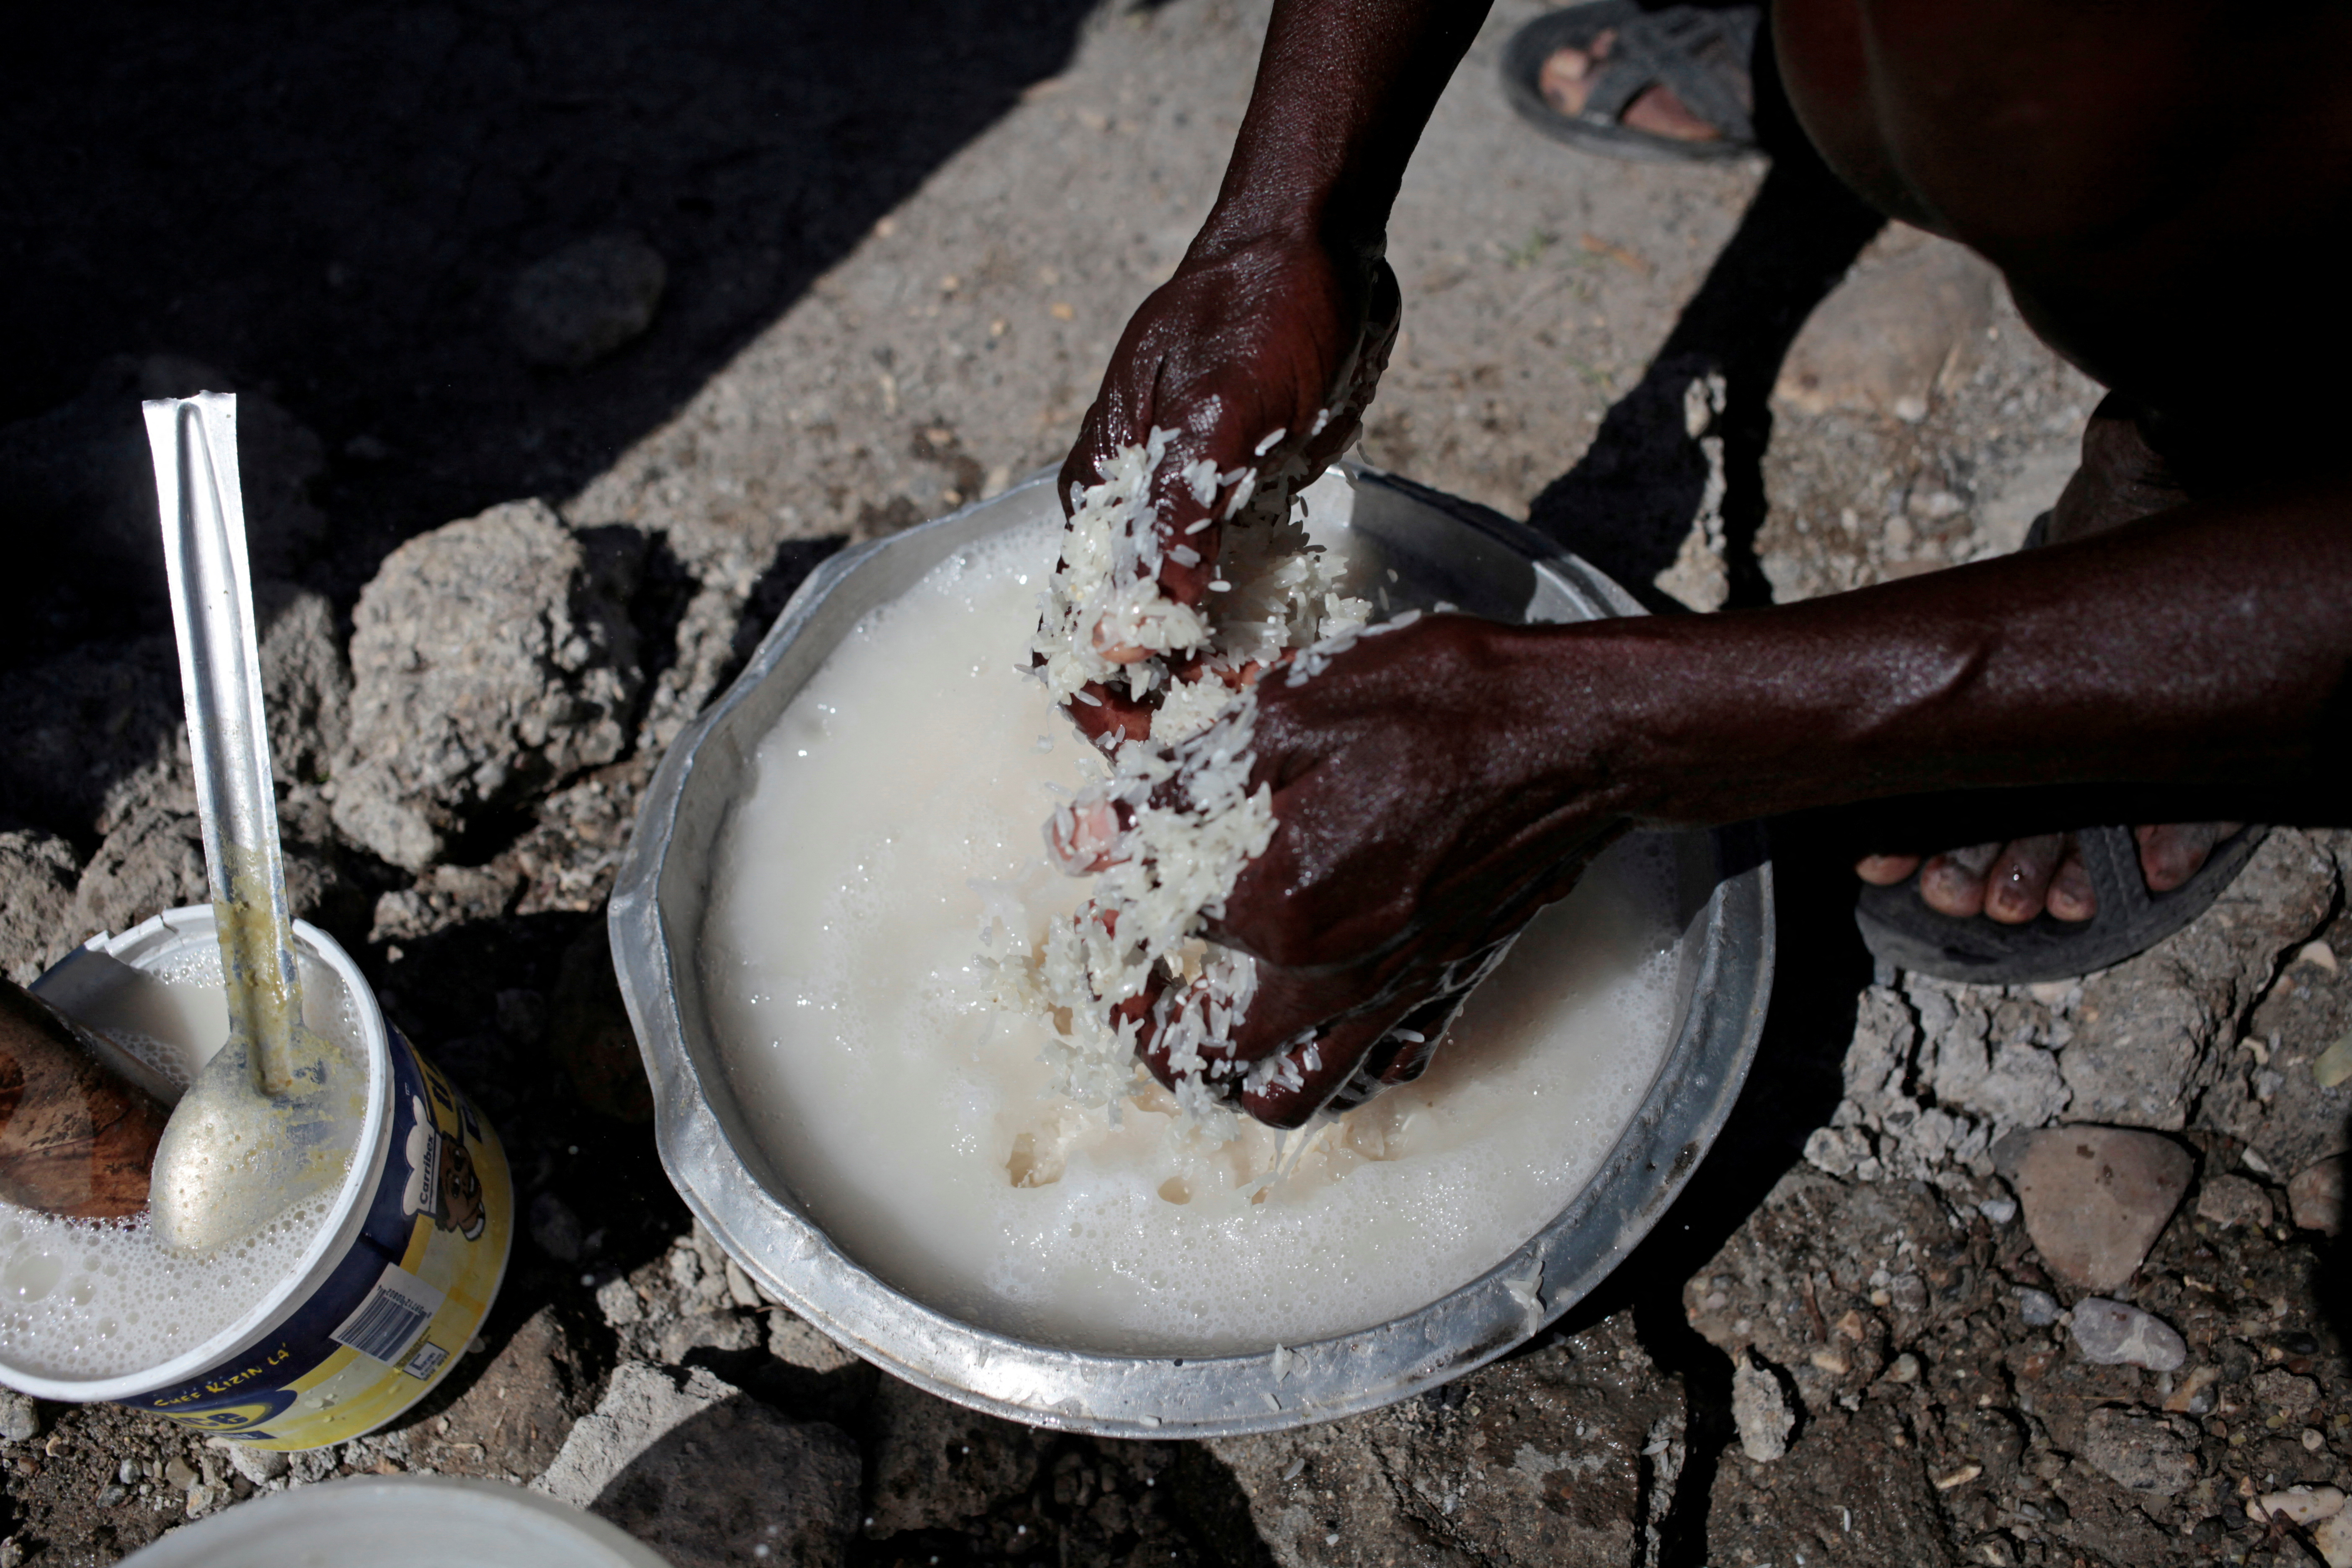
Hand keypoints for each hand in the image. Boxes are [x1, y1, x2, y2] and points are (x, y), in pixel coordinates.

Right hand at [1051, 232, 1400, 743]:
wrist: (1319, 242)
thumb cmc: (1263, 310)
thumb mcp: (1221, 406)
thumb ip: (1179, 513)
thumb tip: (1139, 624)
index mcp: (1102, 493)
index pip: (1076, 626)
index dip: (1103, 698)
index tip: (1150, 748)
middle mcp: (1130, 513)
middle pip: (1116, 640)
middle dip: (1151, 705)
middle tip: (1212, 749)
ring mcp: (1184, 514)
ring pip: (1171, 625)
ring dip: (1200, 679)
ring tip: (1250, 721)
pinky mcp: (1236, 508)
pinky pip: (1225, 592)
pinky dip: (1240, 636)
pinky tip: (1273, 667)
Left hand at [1111, 615, 1629, 1126]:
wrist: (1576, 732)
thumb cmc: (1439, 706)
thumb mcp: (1288, 712)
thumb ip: (1178, 788)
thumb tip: (1078, 837)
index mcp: (1278, 905)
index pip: (1153, 933)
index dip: (1117, 907)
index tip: (1110, 885)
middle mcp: (1331, 977)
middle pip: (1204, 1062)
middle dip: (1152, 1037)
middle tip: (1140, 987)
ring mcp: (1395, 997)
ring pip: (1290, 1097)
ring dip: (1235, 1079)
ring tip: (1215, 1023)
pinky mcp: (1447, 993)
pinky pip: (1376, 1075)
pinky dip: (1333, 1069)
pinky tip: (1316, 1018)